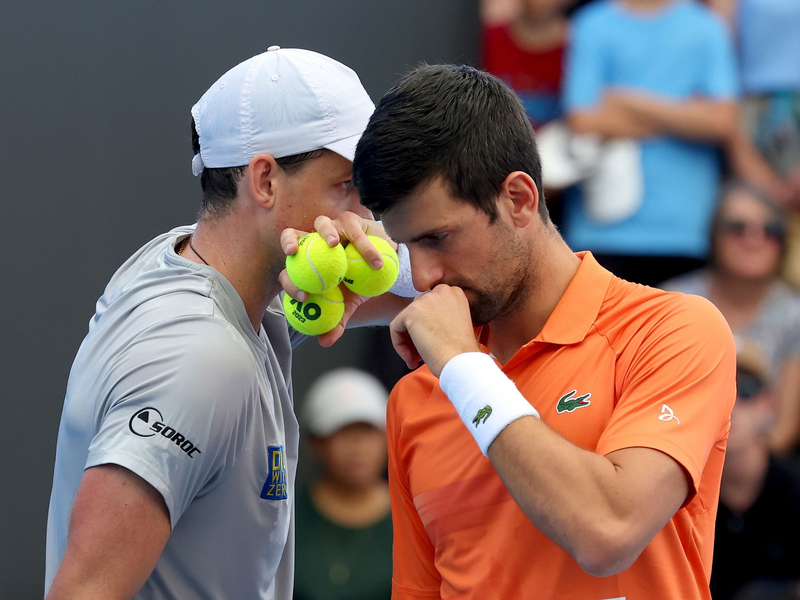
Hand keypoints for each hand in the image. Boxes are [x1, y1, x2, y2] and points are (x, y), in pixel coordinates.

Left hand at [279, 212, 394, 345]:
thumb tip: (324, 341)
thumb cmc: (361, 283)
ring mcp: (332, 228)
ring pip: (321, 223)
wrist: (385, 267)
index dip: (289, 281)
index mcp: (307, 263)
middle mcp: (314, 242)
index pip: (288, 270)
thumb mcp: (349, 304)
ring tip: (334, 244)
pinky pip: (354, 231)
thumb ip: (337, 319)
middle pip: (292, 235)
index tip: (303, 296)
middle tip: (293, 253)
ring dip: (325, 231)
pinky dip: (364, 246)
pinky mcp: (351, 221)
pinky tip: (374, 261)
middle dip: (288, 241)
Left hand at [389, 284, 479, 376]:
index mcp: (454, 293)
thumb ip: (439, 316)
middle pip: (417, 311)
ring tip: (416, 359)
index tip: (433, 342)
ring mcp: (426, 299)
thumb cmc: (461, 351)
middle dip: (416, 333)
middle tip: (421, 353)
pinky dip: (399, 345)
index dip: (428, 326)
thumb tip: (420, 323)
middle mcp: (441, 291)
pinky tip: (411, 359)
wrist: (462, 361)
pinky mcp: (412, 311)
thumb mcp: (455, 324)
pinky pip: (395, 327)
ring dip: (408, 341)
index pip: (430, 306)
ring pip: (405, 320)